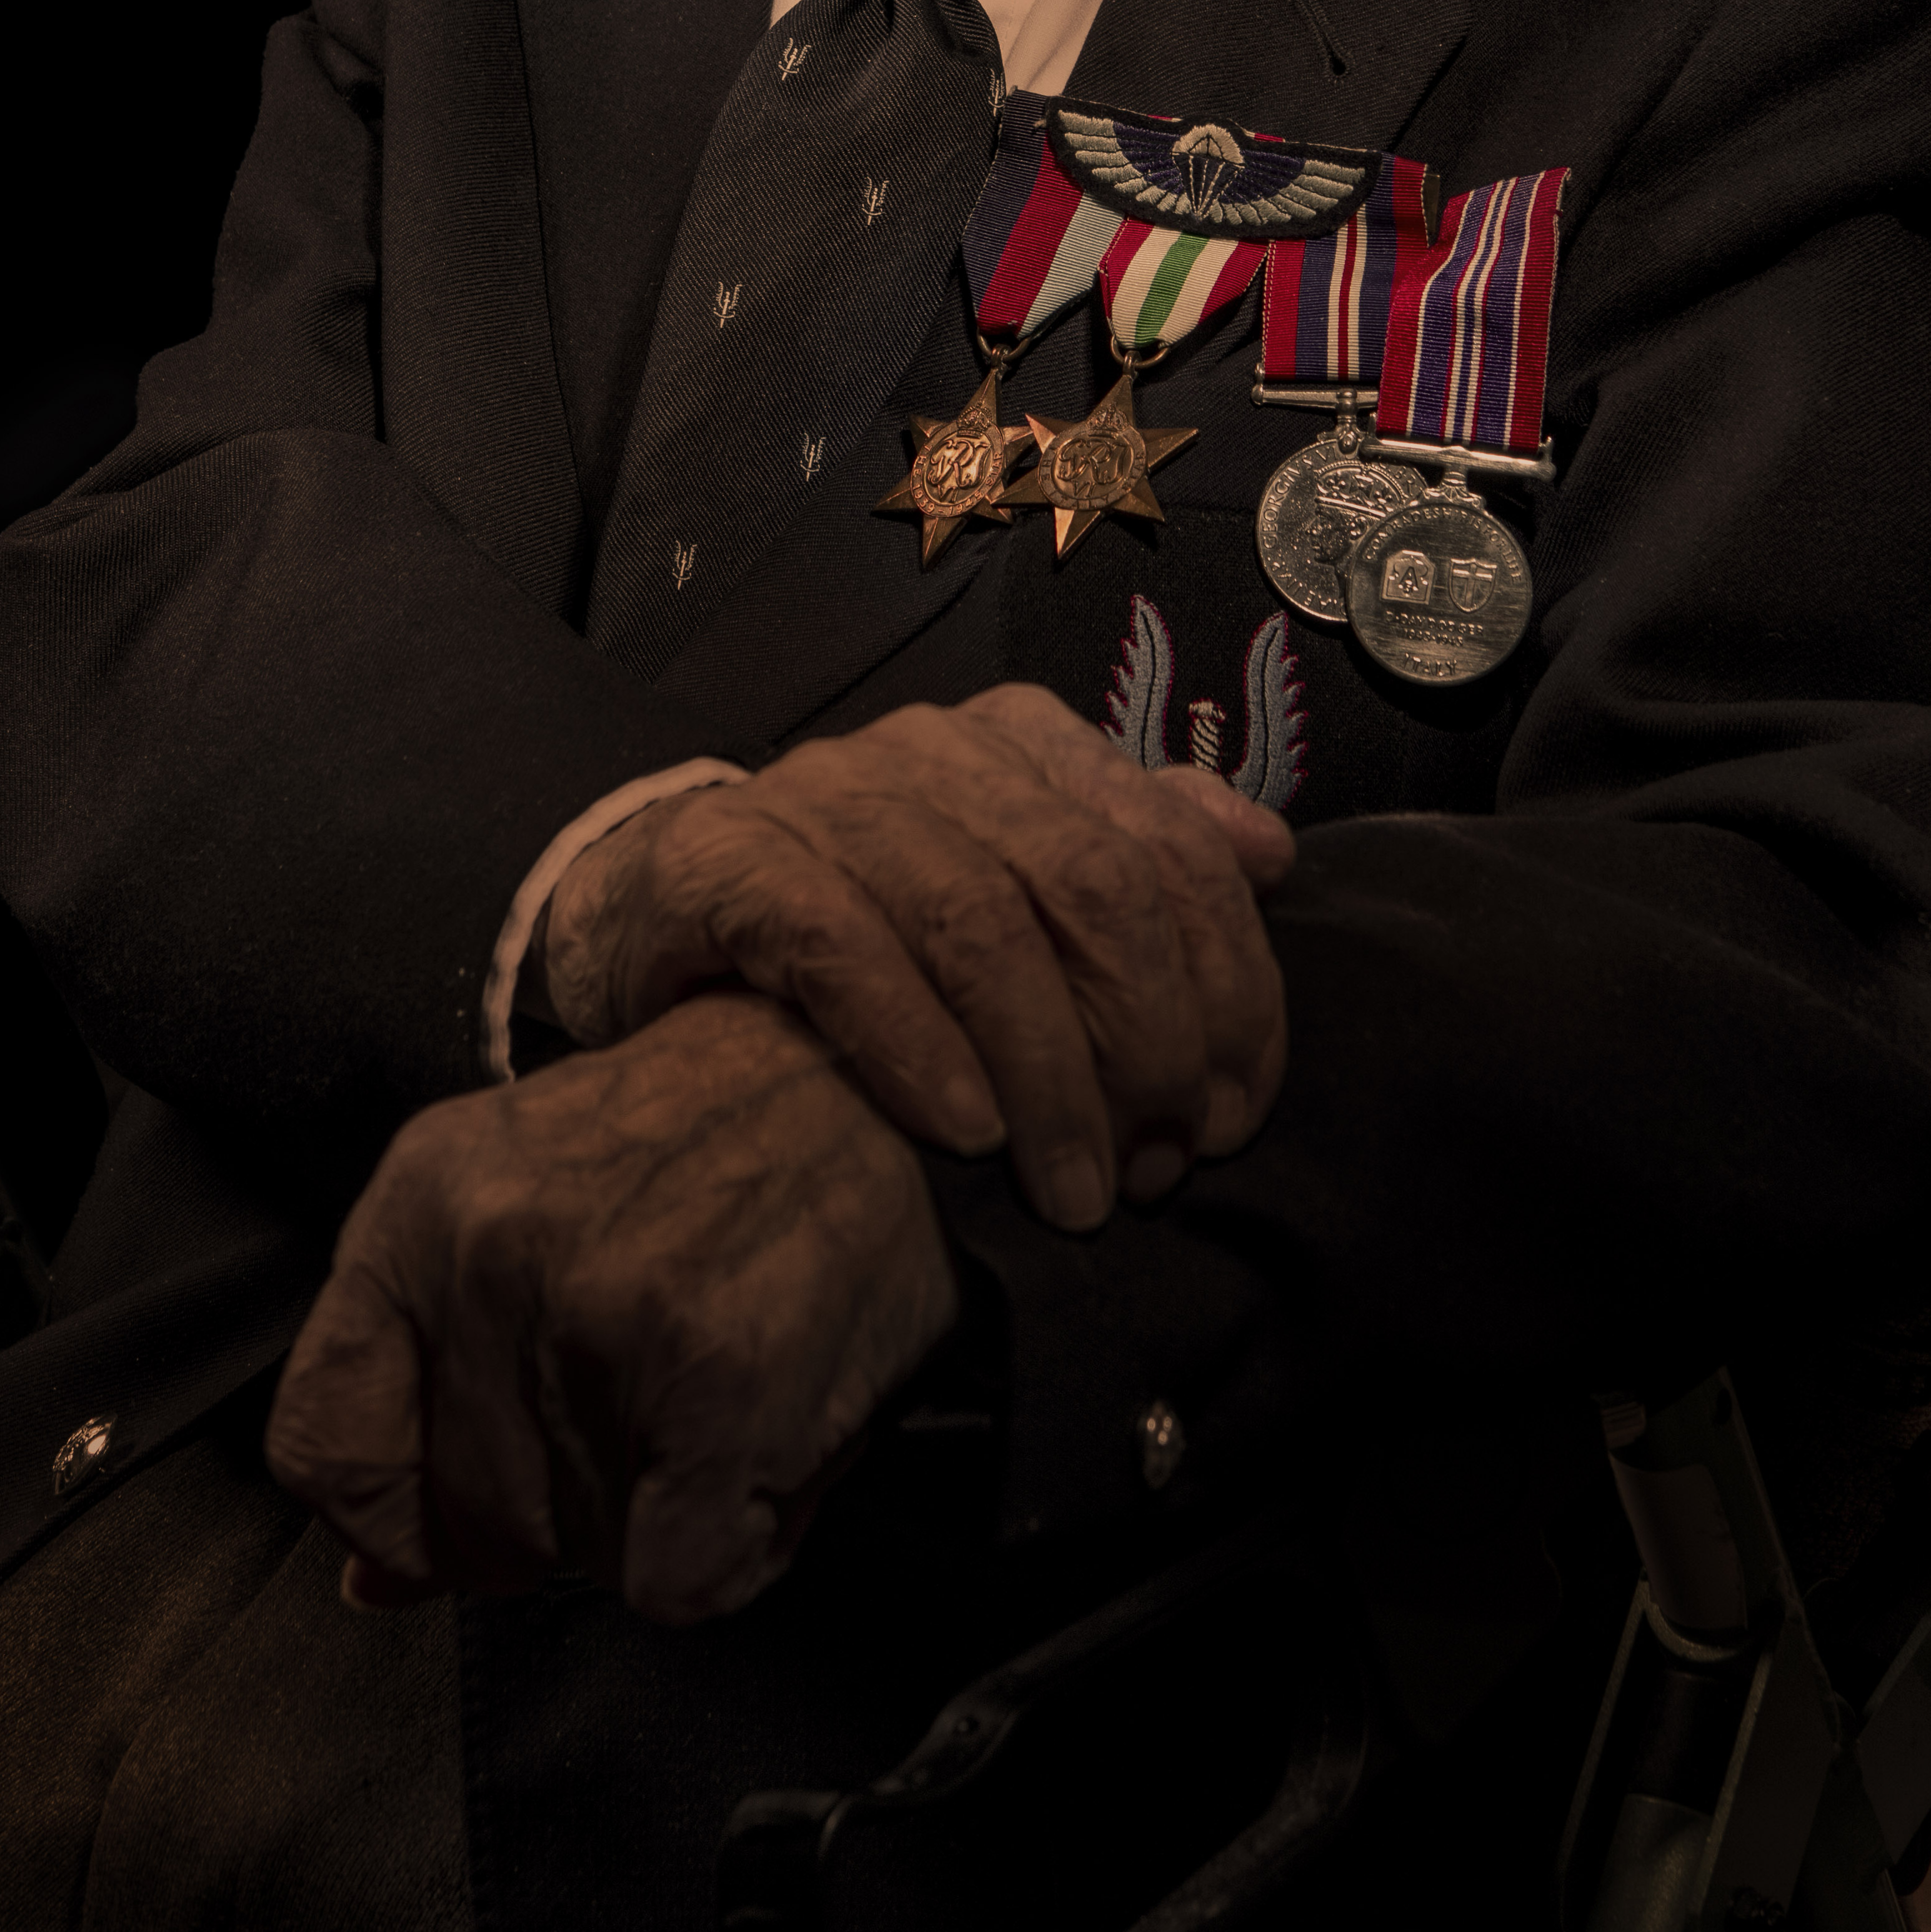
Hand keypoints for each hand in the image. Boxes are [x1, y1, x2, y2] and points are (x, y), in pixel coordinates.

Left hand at [266, 992, 956, 1626]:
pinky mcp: (714, 1374)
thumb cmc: (706, 1146)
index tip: (469, 1502)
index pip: (321, 1445)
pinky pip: (672, 1580)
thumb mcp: (529, 1205)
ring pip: (573, 1558)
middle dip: (557, 1514)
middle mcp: (491, 1247)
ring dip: (650, 1523)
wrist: (882, 1068)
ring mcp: (602, 1307)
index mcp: (421, 1198)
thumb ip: (432, 1381)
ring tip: (712, 1402)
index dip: (396, 1515)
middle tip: (649, 1413)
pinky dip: (727, 1550)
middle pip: (465, 1523)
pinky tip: (760, 1448)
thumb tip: (370, 1585)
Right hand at [539, 684, 1293, 1232]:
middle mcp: (930, 749)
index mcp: (1020, 742)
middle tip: (1159, 1163)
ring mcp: (825, 793)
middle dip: (1145, 1036)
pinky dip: (916, 1042)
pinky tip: (964, 1131)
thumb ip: (1139, 854)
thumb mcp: (1014, 878)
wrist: (660, 909)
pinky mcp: (731, 858)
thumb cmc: (868, 916)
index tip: (1236, 1110)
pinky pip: (841, 945)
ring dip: (1044, 1071)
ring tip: (1074, 1189)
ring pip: (975, 920)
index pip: (1168, 848)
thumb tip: (1270, 856)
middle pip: (1086, 882)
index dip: (1226, 983)